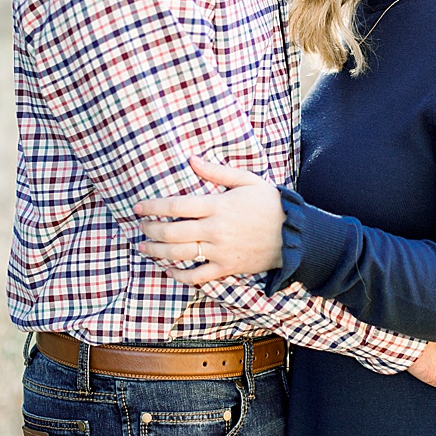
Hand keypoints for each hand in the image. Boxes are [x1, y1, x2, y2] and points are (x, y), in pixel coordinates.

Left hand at [134, 155, 283, 284]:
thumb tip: (191, 159)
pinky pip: (197, 276)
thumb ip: (217, 171)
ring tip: (144, 247)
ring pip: (179, 254)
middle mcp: (216, 229)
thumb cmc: (271, 204)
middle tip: (141, 227)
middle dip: (150, 229)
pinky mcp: (227, 267)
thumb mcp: (248, 180)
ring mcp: (220, 250)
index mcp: (219, 205)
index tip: (138, 208)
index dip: (152, 207)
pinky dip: (178, 275)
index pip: (175, 206)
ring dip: (156, 251)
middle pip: (171, 231)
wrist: (297, 234)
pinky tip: (168, 270)